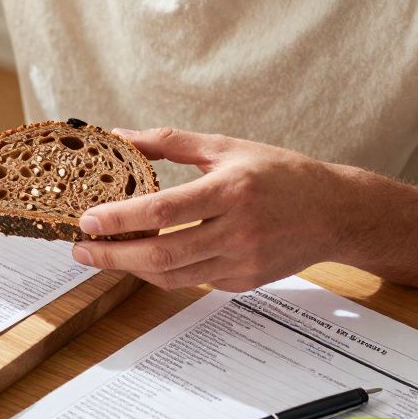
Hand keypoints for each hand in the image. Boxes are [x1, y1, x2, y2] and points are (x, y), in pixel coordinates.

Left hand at [71, 128, 350, 292]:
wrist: (336, 213)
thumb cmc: (282, 174)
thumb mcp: (227, 147)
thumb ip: (171, 142)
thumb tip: (121, 136)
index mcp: (232, 191)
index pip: (164, 211)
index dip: (122, 219)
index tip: (88, 221)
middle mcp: (237, 231)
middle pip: (163, 255)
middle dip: (113, 256)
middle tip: (80, 250)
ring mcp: (241, 262)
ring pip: (173, 276)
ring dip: (131, 268)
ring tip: (102, 255)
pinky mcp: (243, 282)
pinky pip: (192, 281)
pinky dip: (163, 272)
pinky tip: (143, 257)